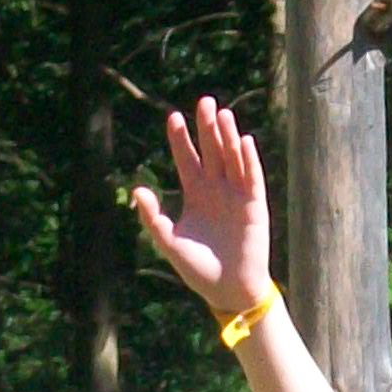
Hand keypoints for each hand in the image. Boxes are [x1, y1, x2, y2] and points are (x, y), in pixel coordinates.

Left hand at [133, 99, 273, 319]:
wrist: (227, 289)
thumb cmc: (198, 269)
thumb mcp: (169, 242)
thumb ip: (153, 218)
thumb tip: (137, 190)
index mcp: (196, 195)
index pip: (187, 160)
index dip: (181, 139)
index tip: (173, 117)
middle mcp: (217, 191)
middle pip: (211, 152)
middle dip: (207, 128)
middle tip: (203, 101)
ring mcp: (237, 197)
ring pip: (232, 159)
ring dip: (228, 137)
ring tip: (222, 113)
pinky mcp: (254, 207)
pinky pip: (252, 179)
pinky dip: (249, 160)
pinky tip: (244, 141)